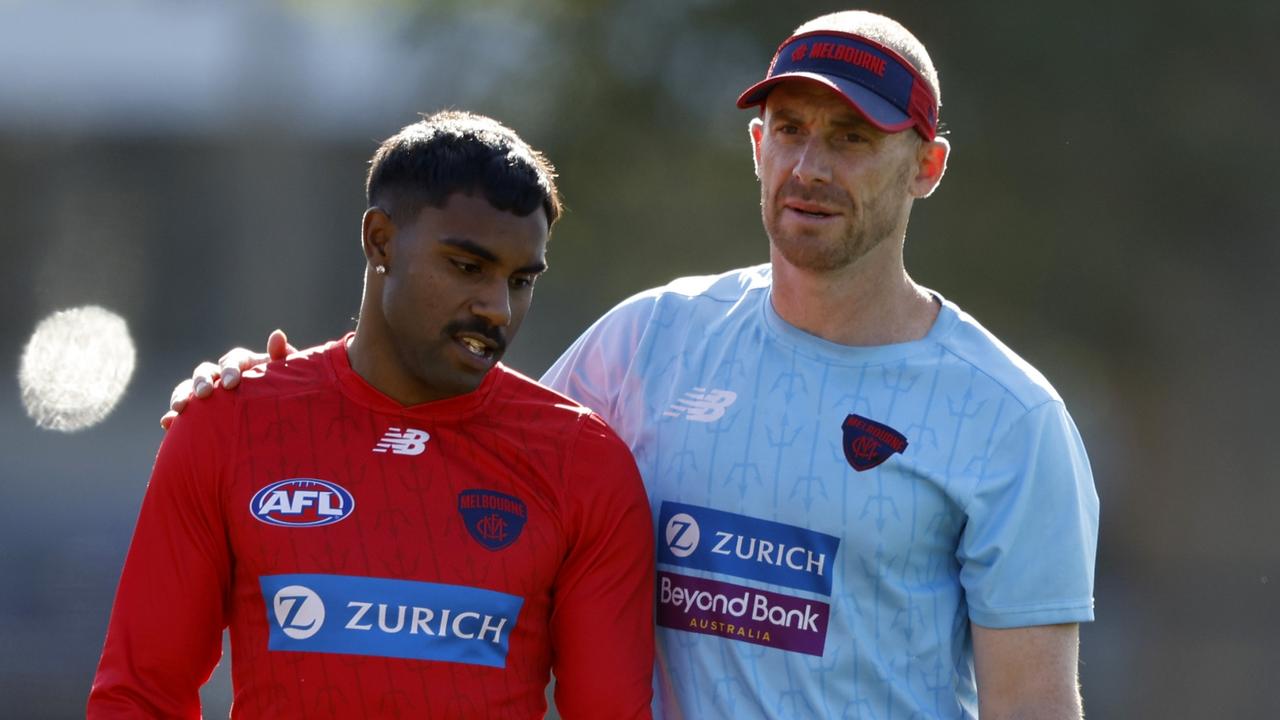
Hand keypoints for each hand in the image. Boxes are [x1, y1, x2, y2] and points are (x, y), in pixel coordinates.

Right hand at [160, 329, 295, 428]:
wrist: (283, 422)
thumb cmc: (288, 394)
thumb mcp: (289, 378)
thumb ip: (282, 358)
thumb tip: (277, 335)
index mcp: (245, 365)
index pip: (233, 360)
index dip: (230, 369)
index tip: (232, 383)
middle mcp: (223, 376)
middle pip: (205, 371)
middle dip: (202, 381)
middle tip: (203, 394)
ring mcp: (211, 395)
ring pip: (189, 389)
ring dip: (182, 395)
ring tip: (179, 409)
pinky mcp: (201, 414)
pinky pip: (184, 413)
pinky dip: (173, 416)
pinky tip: (167, 423)